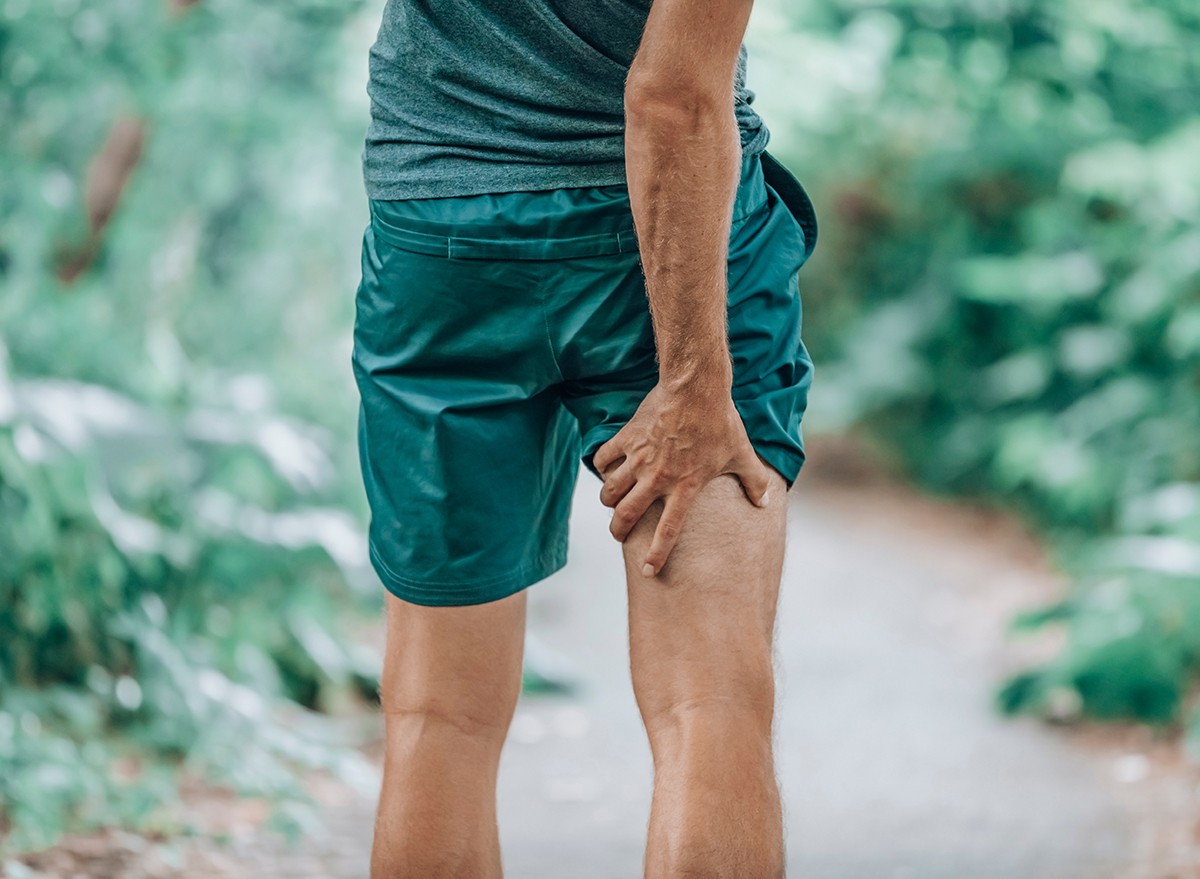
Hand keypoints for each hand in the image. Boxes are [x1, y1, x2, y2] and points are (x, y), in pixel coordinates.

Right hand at [593, 380, 771, 577]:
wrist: (696, 388)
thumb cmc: (721, 422)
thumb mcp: (741, 454)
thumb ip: (754, 481)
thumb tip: (765, 502)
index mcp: (685, 487)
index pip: (668, 530)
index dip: (657, 554)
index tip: (648, 571)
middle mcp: (658, 478)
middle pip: (627, 515)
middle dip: (618, 530)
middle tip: (618, 534)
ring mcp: (640, 458)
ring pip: (610, 490)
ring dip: (608, 500)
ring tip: (611, 502)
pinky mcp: (628, 438)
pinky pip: (604, 458)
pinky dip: (602, 466)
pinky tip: (607, 468)